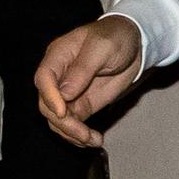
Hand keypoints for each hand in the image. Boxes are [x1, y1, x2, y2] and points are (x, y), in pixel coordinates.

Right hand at [35, 16, 142, 147]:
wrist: (134, 44)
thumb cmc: (115, 37)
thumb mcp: (102, 47)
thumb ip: (82, 69)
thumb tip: (64, 93)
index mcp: (57, 57)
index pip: (44, 79)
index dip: (49, 97)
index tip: (63, 113)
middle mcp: (58, 77)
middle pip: (47, 104)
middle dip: (63, 122)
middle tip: (84, 134)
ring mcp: (68, 93)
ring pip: (57, 118)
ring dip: (71, 133)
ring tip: (93, 141)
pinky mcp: (81, 104)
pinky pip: (72, 123)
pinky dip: (79, 135)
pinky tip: (93, 141)